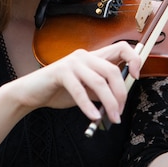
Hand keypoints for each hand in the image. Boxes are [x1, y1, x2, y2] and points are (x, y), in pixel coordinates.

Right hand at [14, 41, 140, 123]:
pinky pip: (80, 90)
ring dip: (109, 103)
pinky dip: (88, 106)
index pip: (121, 47)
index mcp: (94, 57)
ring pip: (99, 82)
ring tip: (112, 119)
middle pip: (112, 70)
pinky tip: (93, 117)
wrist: (31, 93)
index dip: (134, 59)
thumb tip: (120, 100)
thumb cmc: (59, 90)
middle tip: (119, 112)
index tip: (136, 77)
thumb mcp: (87, 90)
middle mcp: (85, 55)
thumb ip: (102, 91)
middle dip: (120, 94)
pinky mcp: (61, 72)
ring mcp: (73, 62)